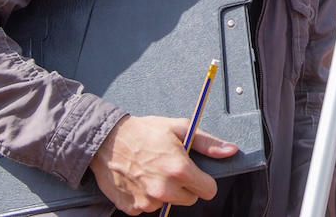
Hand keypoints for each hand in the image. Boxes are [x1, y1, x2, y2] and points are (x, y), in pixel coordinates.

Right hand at [89, 114, 237, 214]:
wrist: (106, 140)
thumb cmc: (143, 131)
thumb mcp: (179, 128)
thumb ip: (207, 143)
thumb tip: (230, 150)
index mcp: (180, 170)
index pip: (208, 190)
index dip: (204, 180)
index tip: (195, 172)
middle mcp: (165, 190)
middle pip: (190, 199)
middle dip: (185, 185)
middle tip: (170, 167)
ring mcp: (148, 201)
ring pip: (168, 203)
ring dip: (165, 191)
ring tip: (152, 170)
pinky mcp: (133, 208)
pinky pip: (148, 206)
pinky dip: (146, 196)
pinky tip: (139, 179)